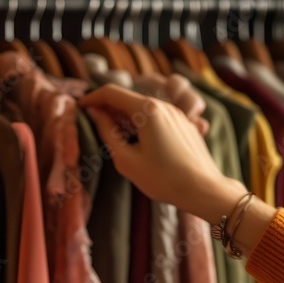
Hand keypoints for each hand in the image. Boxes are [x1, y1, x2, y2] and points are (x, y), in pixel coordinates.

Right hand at [79, 84, 247, 222]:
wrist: (204, 189)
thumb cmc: (164, 179)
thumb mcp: (126, 160)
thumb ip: (107, 132)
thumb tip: (95, 114)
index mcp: (147, 110)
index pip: (111, 93)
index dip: (92, 98)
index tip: (79, 108)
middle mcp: (163, 105)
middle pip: (127, 98)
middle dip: (107, 108)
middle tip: (93, 125)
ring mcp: (176, 113)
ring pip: (142, 107)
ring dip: (124, 116)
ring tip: (114, 136)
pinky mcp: (183, 124)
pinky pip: (156, 116)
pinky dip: (140, 122)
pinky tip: (136, 141)